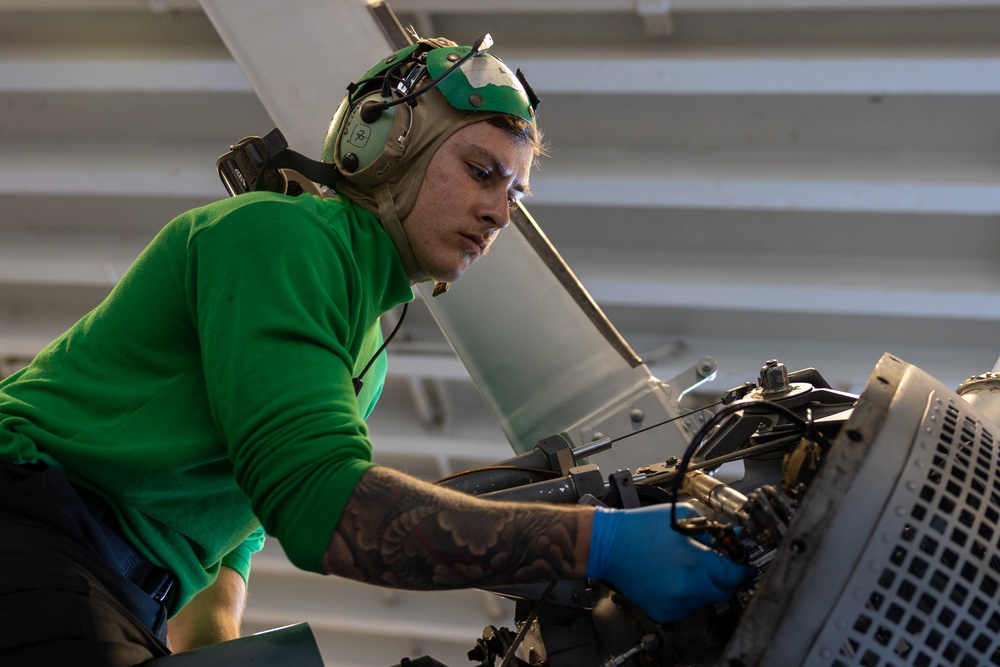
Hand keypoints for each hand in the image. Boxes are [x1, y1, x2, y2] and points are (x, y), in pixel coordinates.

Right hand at [585, 503, 753, 622]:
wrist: (609, 545)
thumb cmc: (641, 528)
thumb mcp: (684, 519)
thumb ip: (713, 530)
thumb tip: (734, 538)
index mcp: (696, 563)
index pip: (735, 575)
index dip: (745, 569)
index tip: (747, 566)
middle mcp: (688, 588)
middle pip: (725, 591)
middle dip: (727, 578)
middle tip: (724, 565)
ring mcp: (675, 604)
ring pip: (706, 599)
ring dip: (705, 585)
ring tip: (689, 566)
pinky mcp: (664, 612)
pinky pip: (687, 606)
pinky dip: (687, 594)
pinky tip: (674, 577)